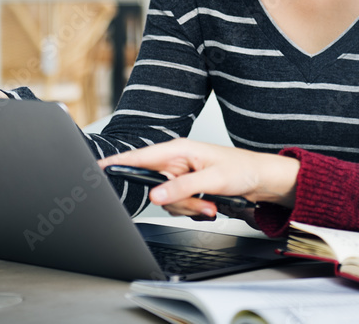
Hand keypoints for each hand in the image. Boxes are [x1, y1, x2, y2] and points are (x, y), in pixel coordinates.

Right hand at [98, 139, 299, 218]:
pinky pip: (177, 205)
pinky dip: (192, 209)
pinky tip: (209, 204)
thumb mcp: (213, 178)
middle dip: (176, 199)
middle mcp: (176, 161)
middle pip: (154, 187)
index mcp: (178, 150)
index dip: (116, 163)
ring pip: (166, 201)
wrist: (262, 180)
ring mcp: (181, 176)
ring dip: (188, 207)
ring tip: (211, 202)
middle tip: (200, 202)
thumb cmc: (243, 169)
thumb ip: (182, 187)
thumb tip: (156, 195)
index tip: (96, 169)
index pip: (140, 156)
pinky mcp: (187, 188)